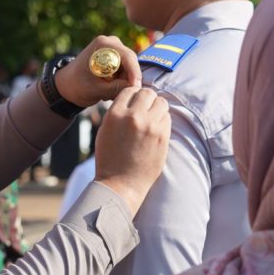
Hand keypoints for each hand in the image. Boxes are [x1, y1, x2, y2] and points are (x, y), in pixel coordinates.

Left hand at [53, 36, 141, 107]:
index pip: (127, 57)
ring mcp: (114, 48)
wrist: (67, 85)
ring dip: (123, 81)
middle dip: (128, 78)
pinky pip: (126, 69)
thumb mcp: (97, 90)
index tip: (136, 88)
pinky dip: (121, 79)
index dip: (134, 73)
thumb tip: (136, 87)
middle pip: (130, 61)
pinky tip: (109, 87)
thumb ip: (117, 88)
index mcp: (103, 45)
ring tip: (108, 92)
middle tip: (117, 94)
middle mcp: (111, 42)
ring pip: (129, 67)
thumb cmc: (77, 86)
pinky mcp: (116, 56)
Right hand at [94, 87, 170, 214]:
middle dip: (147, 99)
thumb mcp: (105, 130)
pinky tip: (156, 129)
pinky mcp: (163, 136)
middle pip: (147, 92)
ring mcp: (150, 126)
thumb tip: (132, 98)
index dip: (133, 96)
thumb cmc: (110, 158)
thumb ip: (117, 112)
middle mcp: (133, 117)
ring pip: (161, 102)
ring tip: (152, 119)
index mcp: (115, 114)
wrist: (120, 184)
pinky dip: (163, 120)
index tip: (134, 104)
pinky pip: (167, 117)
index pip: (130, 90)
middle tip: (145, 110)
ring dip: (157, 108)